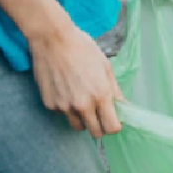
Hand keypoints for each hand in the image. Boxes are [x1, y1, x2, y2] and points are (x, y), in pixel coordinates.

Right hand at [28, 19, 123, 138]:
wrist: (53, 40)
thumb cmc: (83, 49)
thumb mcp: (106, 67)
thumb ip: (115, 90)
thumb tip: (122, 106)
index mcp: (100, 95)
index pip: (111, 127)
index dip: (115, 126)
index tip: (115, 120)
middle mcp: (82, 105)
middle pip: (95, 132)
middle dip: (100, 126)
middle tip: (101, 115)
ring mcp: (64, 106)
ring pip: (77, 125)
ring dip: (83, 119)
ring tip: (83, 101)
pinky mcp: (50, 104)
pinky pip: (62, 113)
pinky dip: (67, 108)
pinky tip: (67, 90)